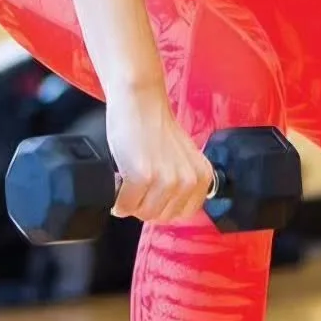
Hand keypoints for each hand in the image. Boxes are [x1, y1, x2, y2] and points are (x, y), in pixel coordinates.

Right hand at [105, 85, 216, 223]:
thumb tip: (170, 210)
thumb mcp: (183, 159)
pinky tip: (121, 181)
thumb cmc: (157, 130)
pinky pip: (124, 207)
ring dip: (131, 202)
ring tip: (131, 181)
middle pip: (159, 216)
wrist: (141, 104)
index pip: (181, 213)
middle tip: (140, 183)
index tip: (155, 191)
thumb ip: (184, 183)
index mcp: (202, 176)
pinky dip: (118, 199)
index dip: (164, 205)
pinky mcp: (142, 177)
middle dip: (145, 204)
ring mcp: (166, 180)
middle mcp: (188, 180)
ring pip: (142, 214)